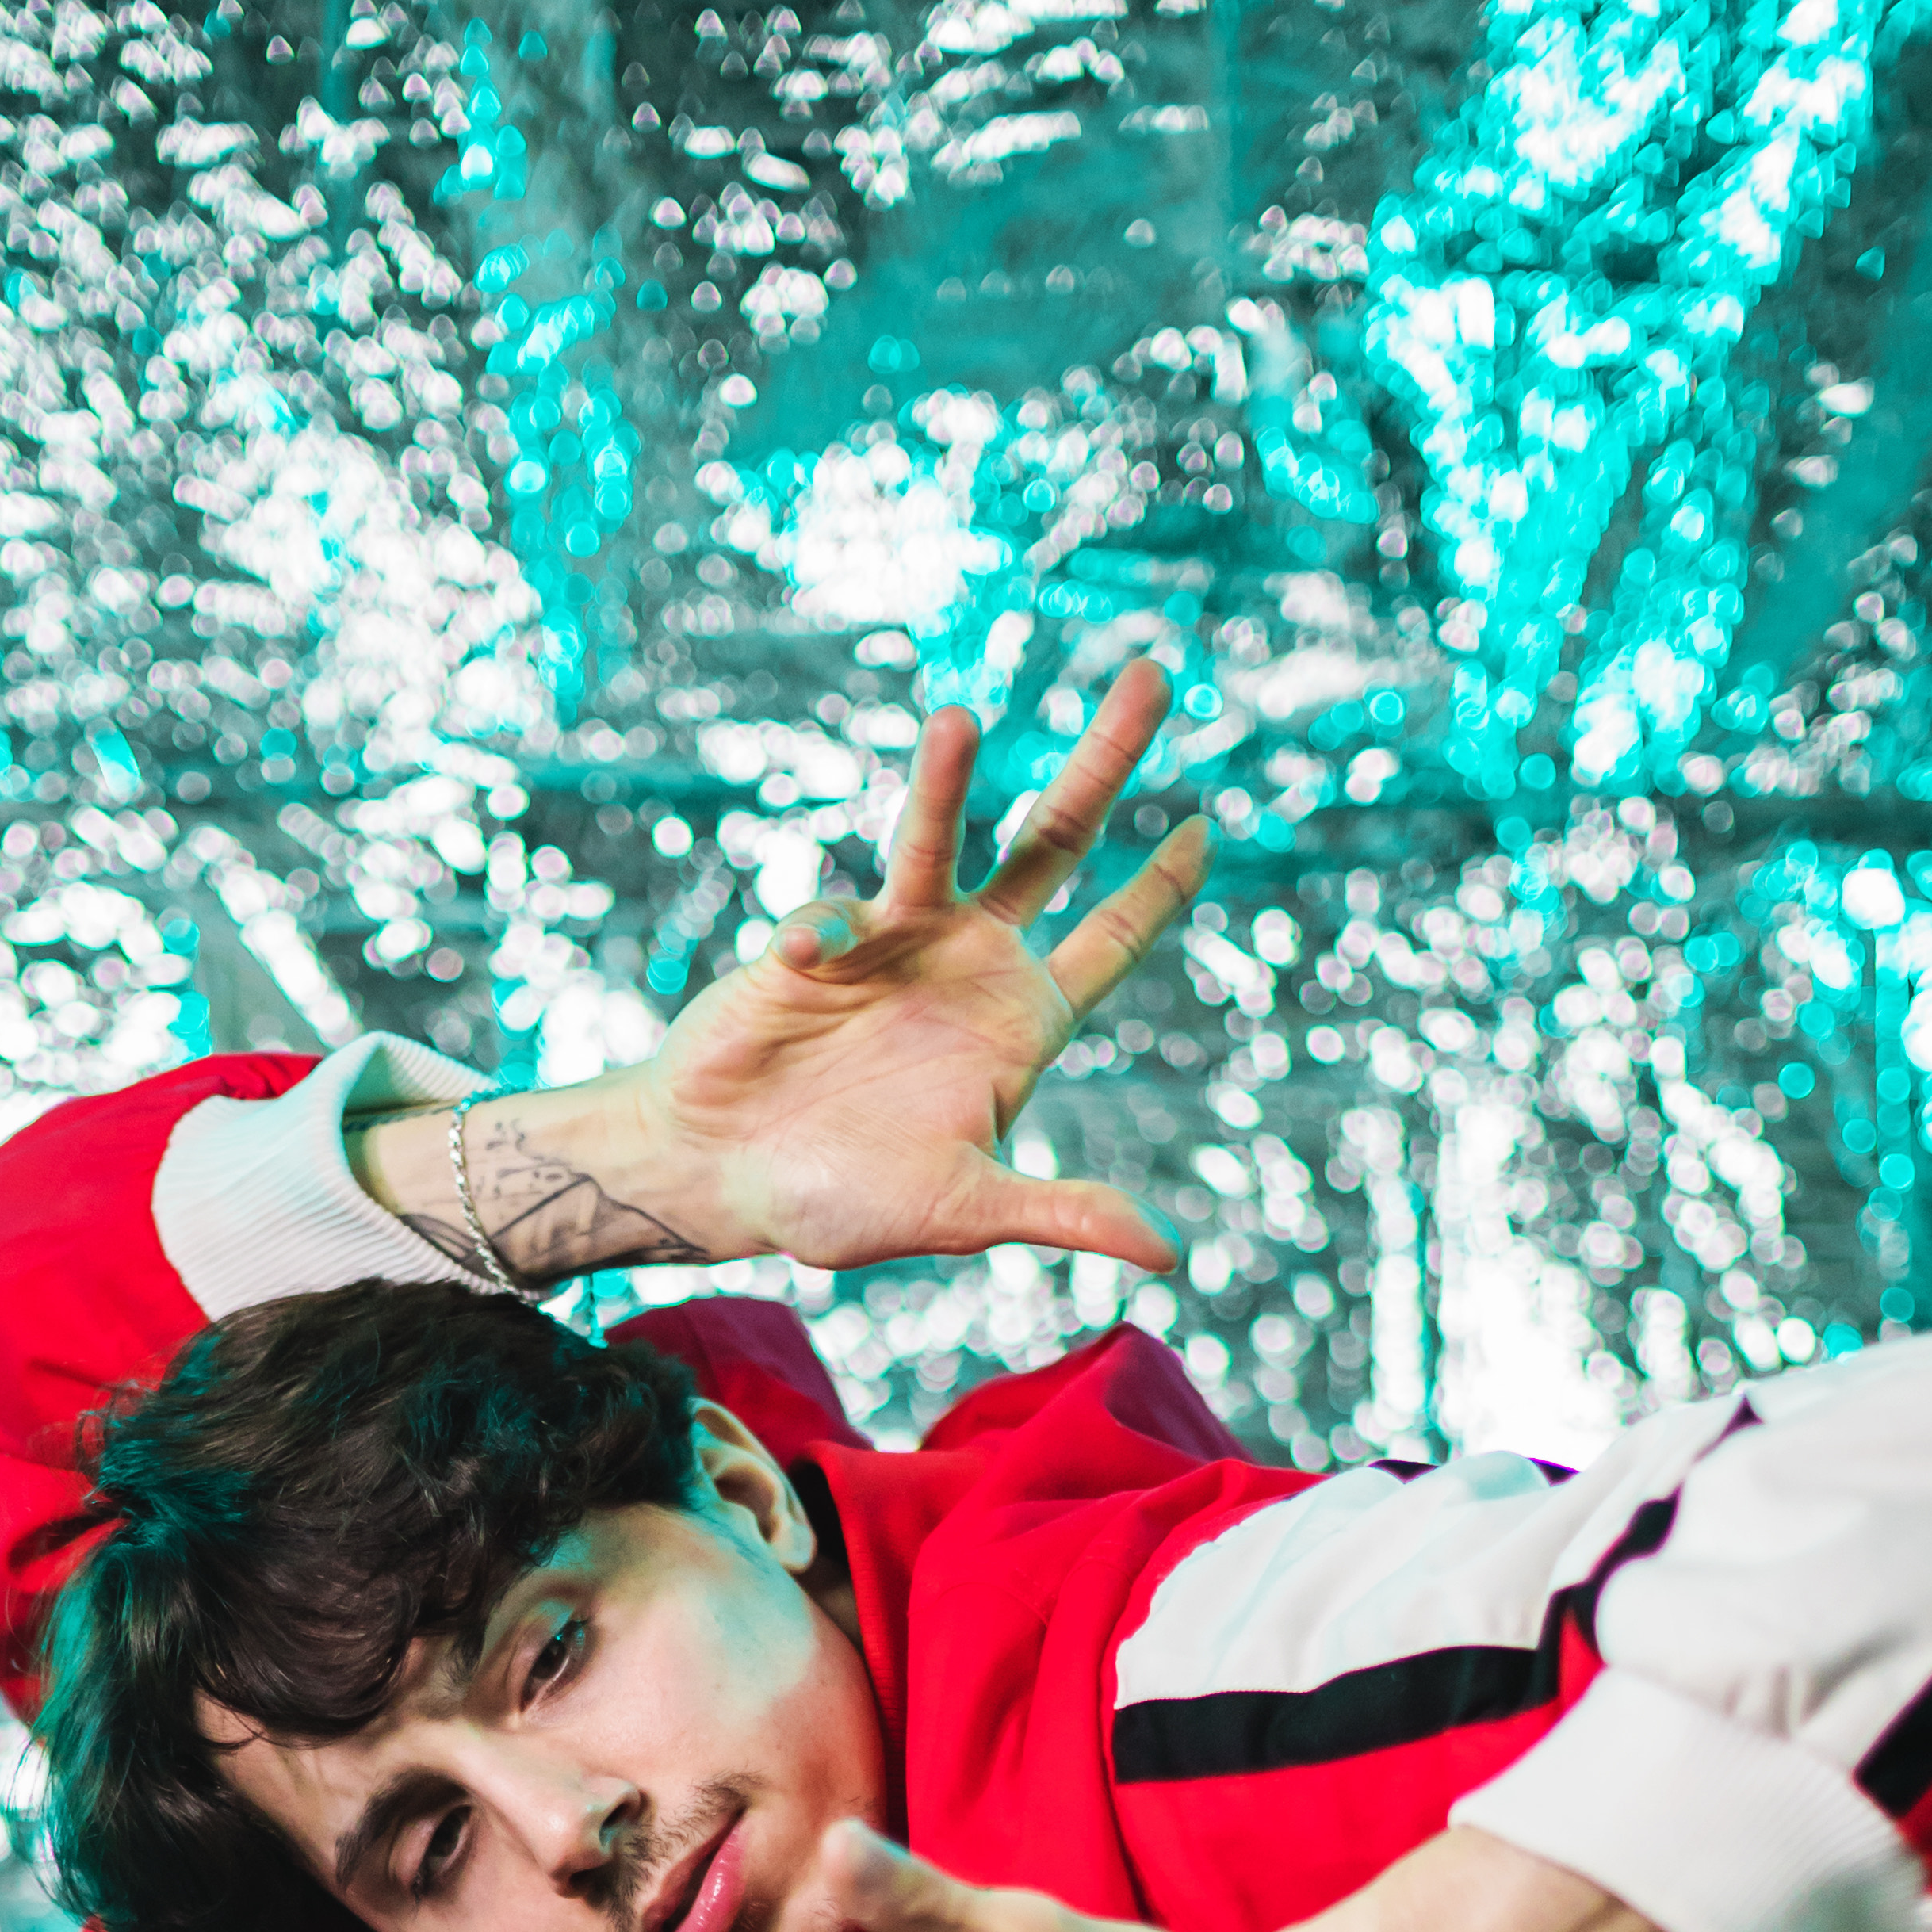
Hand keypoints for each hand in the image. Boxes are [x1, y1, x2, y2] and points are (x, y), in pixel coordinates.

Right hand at [359, 662, 1209, 1283]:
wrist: (720, 1177)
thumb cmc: (840, 1200)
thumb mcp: (965, 1212)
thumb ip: (1061, 1215)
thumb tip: (1171, 1257)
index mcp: (1017, 1025)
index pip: (1110, 941)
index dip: (1160, 888)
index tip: (1211, 826)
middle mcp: (965, 965)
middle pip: (1053, 844)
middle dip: (1103, 763)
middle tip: (1156, 673)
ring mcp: (891, 944)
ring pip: (936, 842)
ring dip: (946, 787)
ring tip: (958, 723)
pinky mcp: (813, 945)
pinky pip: (828, 919)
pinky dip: (821, 930)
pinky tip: (803, 958)